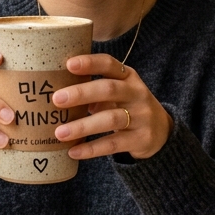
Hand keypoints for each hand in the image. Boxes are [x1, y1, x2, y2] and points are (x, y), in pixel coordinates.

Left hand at [52, 54, 172, 160]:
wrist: (161, 132)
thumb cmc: (127, 106)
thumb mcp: (117, 92)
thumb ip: (93, 88)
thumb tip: (53, 90)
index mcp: (128, 76)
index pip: (109, 64)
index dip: (90, 63)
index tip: (69, 64)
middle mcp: (136, 93)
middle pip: (109, 89)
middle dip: (81, 93)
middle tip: (56, 100)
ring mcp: (141, 116)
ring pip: (110, 119)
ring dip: (83, 126)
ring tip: (59, 133)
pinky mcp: (141, 139)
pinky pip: (113, 144)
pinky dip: (92, 148)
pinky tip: (73, 151)